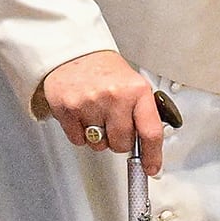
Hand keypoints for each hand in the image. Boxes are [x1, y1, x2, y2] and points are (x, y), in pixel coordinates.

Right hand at [39, 50, 166, 174]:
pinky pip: (78, 140)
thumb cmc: (106, 70)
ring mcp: (89, 104)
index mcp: (137, 91)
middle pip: (122, 144)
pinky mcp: (67, 109)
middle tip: (115, 124)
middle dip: (120, 141)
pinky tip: (83, 115)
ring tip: (97, 115)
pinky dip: (81, 134)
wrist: (75, 52)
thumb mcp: (134, 85)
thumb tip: (149, 146)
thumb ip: (143, 113)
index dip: (152, 155)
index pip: (150, 132)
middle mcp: (114, 97)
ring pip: (99, 145)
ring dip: (100, 137)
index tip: (152, 168)